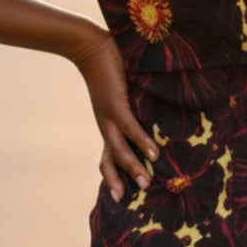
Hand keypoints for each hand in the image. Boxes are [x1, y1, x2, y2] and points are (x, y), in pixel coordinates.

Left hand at [70, 28, 158, 201]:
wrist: (90, 47)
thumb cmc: (110, 68)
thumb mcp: (123, 93)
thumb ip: (136, 105)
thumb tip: (157, 111)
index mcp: (107, 125)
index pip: (107, 158)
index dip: (112, 177)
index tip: (120, 197)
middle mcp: (106, 125)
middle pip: (110, 160)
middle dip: (121, 180)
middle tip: (131, 199)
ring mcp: (109, 117)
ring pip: (119, 150)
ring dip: (133, 168)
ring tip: (148, 183)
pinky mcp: (116, 105)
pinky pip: (130, 129)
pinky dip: (141, 142)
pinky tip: (155, 154)